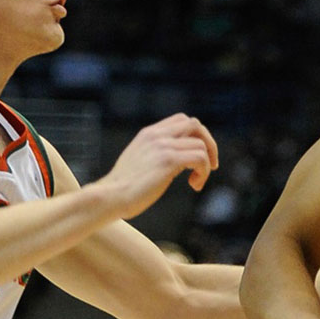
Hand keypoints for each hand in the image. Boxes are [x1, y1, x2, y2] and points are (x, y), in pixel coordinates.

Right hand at [95, 114, 219, 218]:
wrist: (109, 198)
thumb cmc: (123, 188)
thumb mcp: (141, 162)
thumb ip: (157, 154)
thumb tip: (179, 160)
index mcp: (149, 134)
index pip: (183, 120)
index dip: (197, 136)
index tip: (199, 157)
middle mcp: (156, 135)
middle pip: (196, 125)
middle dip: (209, 144)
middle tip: (210, 166)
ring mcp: (162, 146)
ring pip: (201, 145)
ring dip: (206, 165)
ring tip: (196, 182)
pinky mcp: (167, 160)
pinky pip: (200, 158)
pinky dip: (203, 172)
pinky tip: (194, 185)